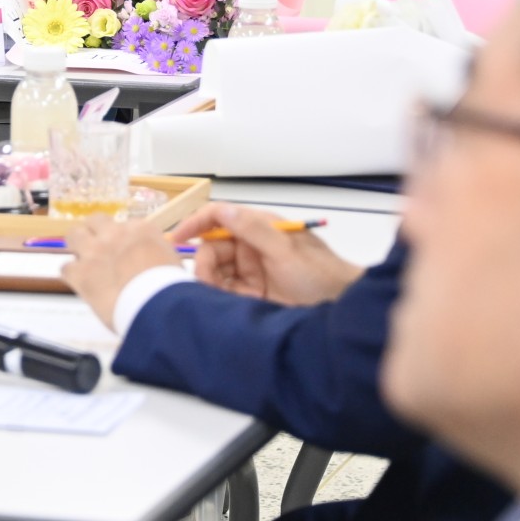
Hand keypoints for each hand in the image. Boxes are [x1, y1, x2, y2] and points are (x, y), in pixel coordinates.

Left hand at [61, 216, 181, 330]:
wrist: (156, 304)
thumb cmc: (170, 286)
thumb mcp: (171, 260)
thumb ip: (156, 252)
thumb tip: (149, 258)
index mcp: (140, 229)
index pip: (126, 225)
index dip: (123, 239)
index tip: (126, 251)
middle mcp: (114, 234)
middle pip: (95, 220)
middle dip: (95, 232)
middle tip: (98, 248)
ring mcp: (94, 252)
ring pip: (73, 235)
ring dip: (77, 246)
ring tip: (82, 260)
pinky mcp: (81, 273)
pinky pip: (66, 268)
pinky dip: (71, 275)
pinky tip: (79, 282)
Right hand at [168, 204, 362, 305]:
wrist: (341, 310)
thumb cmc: (320, 275)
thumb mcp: (286, 251)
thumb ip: (254, 230)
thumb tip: (223, 210)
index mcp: (259, 227)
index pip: (219, 216)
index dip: (196, 223)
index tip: (178, 237)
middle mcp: (251, 246)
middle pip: (213, 247)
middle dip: (204, 263)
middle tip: (204, 283)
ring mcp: (251, 271)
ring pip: (215, 271)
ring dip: (210, 282)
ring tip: (215, 297)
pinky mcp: (251, 295)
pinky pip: (224, 292)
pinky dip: (216, 297)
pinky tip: (218, 304)